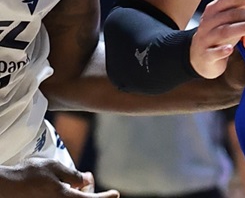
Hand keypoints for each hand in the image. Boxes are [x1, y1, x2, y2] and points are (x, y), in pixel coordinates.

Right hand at [0, 158, 118, 196]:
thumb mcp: (54, 168)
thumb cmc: (29, 175)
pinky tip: (65, 187)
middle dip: (89, 190)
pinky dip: (68, 195)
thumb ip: (73, 176)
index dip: (105, 197)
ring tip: (77, 181)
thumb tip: (86, 181)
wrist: (5, 187)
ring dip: (79, 193)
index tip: (115, 193)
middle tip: (87, 177)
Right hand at [190, 0, 244, 78]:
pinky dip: (221, 50)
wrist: (197, 56)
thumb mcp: (230, 14)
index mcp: (216, 7)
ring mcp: (206, 37)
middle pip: (234, 14)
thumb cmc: (218, 31)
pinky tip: (230, 50)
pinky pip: (213, 52)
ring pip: (225, 31)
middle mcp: (210, 20)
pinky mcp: (205, 55)